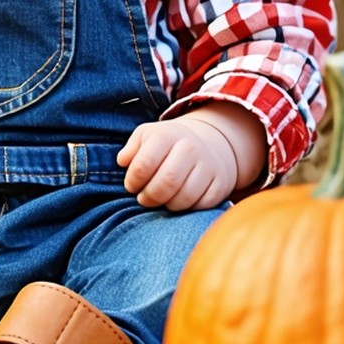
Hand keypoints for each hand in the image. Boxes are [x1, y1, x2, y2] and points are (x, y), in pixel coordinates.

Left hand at [117, 105, 267, 212]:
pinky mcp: (220, 183)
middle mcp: (190, 147)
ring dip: (167, 205)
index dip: (133, 181)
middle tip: (143, 199)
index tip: (131, 186)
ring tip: (161, 201)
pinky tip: (178, 201)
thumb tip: (123, 162)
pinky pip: (202, 205)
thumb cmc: (166, 145)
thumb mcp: (145, 137)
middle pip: (167, 182)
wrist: (205, 145)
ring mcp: (208, 165)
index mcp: (167, 134)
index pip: (144, 164)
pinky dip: (187, 209)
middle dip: (150, 197)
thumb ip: (130, 148)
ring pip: (185, 196)